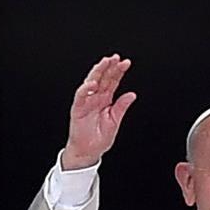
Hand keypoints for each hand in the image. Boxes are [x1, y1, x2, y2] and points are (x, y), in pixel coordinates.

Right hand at [62, 54, 136, 169]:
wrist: (89, 151)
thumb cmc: (100, 137)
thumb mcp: (115, 121)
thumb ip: (122, 107)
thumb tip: (132, 94)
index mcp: (106, 99)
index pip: (113, 82)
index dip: (119, 72)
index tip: (126, 63)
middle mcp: (96, 98)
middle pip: (102, 78)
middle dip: (109, 67)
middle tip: (116, 58)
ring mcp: (86, 102)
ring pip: (91, 82)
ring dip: (97, 72)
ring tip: (104, 63)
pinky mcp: (78, 109)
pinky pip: (80, 96)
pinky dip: (85, 89)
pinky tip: (92, 83)